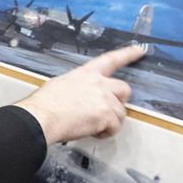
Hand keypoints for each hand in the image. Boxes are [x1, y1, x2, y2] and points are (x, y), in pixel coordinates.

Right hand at [13, 45, 145, 143]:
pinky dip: (106, 133)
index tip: (139, 50)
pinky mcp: (106, 115)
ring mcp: (104, 99)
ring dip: (109, 121)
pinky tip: (94, 132)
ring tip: (93, 125)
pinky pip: (115, 127)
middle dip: (119, 101)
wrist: (44, 116)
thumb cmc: (45, 104)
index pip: (110, 60)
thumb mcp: (60, 84)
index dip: (127, 54)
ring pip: (120, 113)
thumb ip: (76, 86)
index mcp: (86, 74)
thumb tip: (76, 94)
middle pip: (124, 89)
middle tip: (107, 110)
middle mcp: (99, 83)